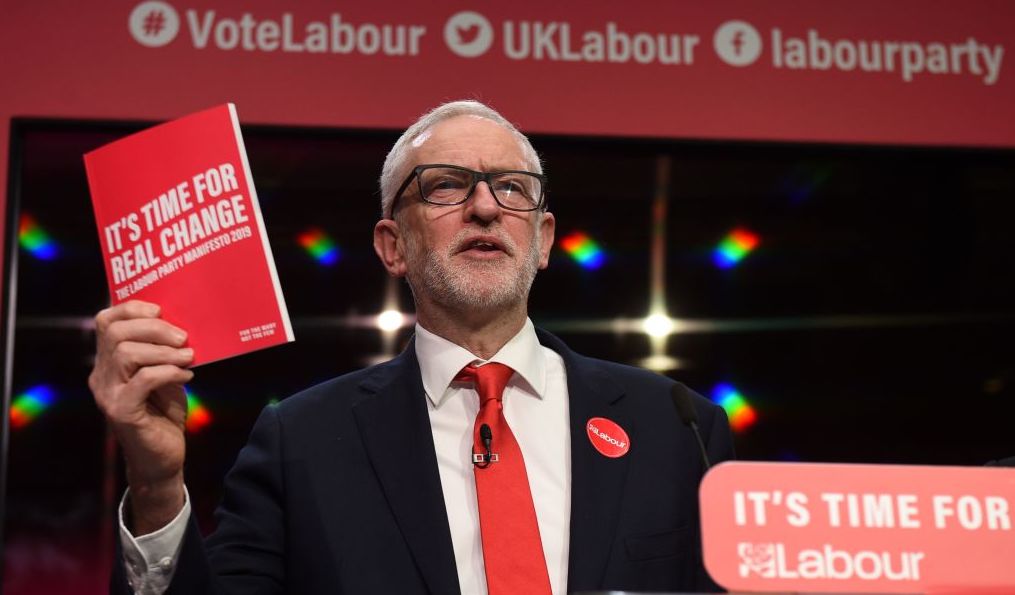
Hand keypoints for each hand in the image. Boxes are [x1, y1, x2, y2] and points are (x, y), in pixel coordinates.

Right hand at [89, 300, 194, 533]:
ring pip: (126, 353)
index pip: (106, 321)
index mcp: (108, 362)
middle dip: (154, 329)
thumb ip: (163, 351)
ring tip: (188, 357)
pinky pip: (142, 380)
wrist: (162, 458)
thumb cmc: (164, 413)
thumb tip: (182, 324)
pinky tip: (186, 376)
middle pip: (116, 333)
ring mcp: (108, 394)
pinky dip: (168, 372)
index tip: (162, 310)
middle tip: (183, 338)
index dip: (132, 309)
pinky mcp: (121, 412)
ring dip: (164, 351)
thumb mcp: (165, 374)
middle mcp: (101, 375)